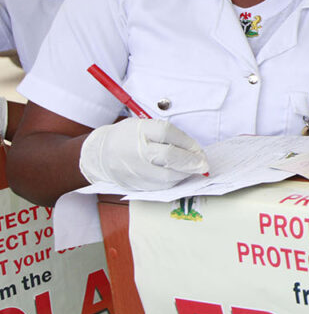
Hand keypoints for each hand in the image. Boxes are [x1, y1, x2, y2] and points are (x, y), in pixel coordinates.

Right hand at [79, 119, 208, 189]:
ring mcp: (132, 169)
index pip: (167, 133)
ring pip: (166, 176)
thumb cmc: (130, 137)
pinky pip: (159, 187)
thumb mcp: (146, 126)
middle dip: (191, 162)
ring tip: (191, 170)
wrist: (100, 154)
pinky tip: (178, 177)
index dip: (188, 142)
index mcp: (139, 130)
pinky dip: (173, 182)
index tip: (199, 150)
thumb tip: (196, 151)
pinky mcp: (133, 184)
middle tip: (203, 165)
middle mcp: (134, 150)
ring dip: (184, 174)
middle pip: (169, 156)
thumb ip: (169, 135)